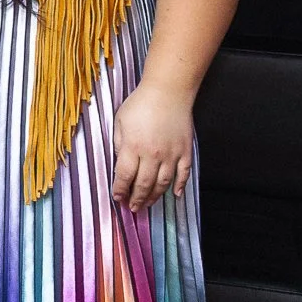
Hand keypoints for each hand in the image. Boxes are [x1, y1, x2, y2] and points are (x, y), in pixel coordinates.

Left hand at [111, 83, 194, 211]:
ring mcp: (171, 154)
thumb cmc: (140, 104)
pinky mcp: (185, 151)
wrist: (167, 92)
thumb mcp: (119, 122)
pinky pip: (184, 174)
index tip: (117, 198)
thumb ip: (119, 144)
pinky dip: (180, 186)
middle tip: (132, 208)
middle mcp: (152, 154)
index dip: (120, 189)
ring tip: (148, 204)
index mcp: (133, 146)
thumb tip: (119, 162)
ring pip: (163, 183)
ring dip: (155, 196)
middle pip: (143, 184)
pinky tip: (175, 195)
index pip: (124, 175)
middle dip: (136, 199)